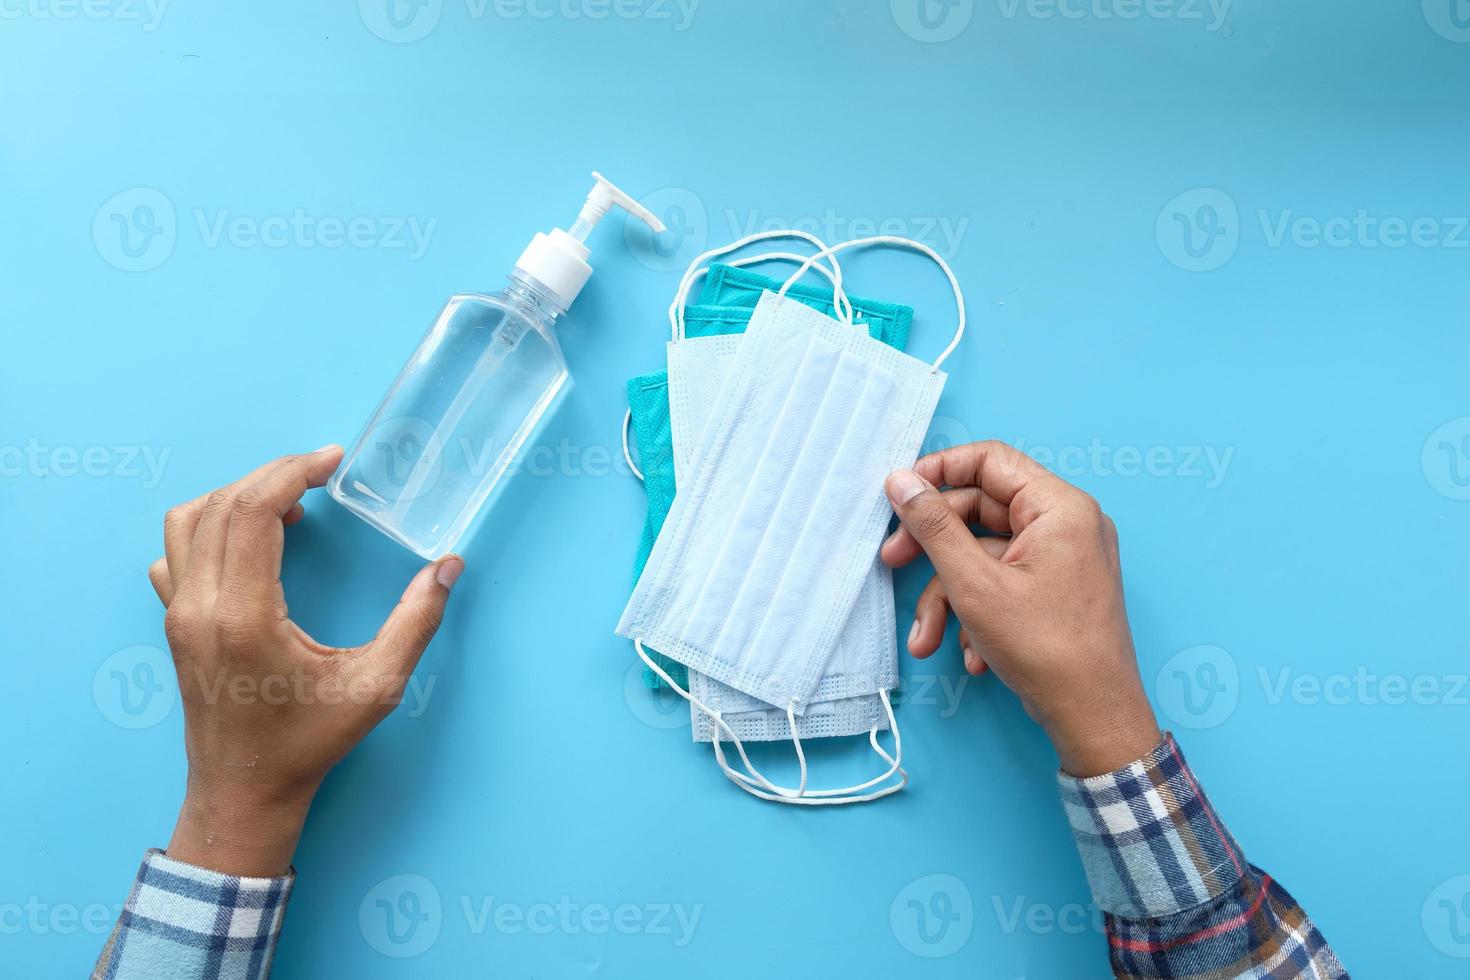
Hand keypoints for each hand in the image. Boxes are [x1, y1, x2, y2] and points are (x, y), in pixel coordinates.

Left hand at [148, 446, 463, 875]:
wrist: (244, 793)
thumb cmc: (308, 743)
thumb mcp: (376, 686)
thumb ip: (415, 622)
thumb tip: (447, 567)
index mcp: (245, 616)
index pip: (253, 510)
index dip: (293, 472)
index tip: (332, 462)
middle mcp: (200, 607)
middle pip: (222, 504)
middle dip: (274, 474)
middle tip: (320, 472)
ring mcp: (179, 615)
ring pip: (188, 521)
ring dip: (237, 496)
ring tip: (288, 504)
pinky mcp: (174, 624)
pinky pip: (175, 553)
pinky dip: (208, 528)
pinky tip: (249, 543)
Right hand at [882, 440, 1158, 776]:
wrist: (1095, 719)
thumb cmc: (1046, 649)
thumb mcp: (974, 584)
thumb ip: (934, 526)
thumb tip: (902, 481)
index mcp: (1059, 507)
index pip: (989, 460)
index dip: (939, 471)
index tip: (900, 495)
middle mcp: (1067, 524)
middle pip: (982, 511)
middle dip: (934, 548)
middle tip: (893, 561)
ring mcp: (1065, 558)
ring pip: (986, 556)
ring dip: (950, 597)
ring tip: (929, 639)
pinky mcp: (1057, 589)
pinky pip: (1005, 581)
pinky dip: (979, 613)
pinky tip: (972, 654)